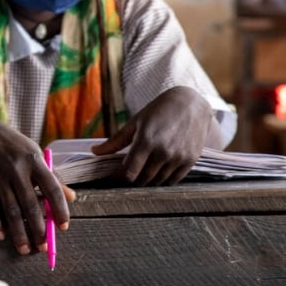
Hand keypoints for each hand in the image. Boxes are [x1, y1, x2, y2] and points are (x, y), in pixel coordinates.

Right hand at [0, 120, 73, 254]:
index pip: (52, 188)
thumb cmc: (16, 148)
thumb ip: (53, 177)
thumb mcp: (36, 155)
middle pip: (30, 203)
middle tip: (43, 246)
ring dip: (18, 232)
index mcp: (35, 161)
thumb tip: (71, 197)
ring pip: (10, 209)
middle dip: (37, 228)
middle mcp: (17, 168)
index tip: (63, 227)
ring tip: (24, 249)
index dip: (59, 209)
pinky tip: (1, 235)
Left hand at [91, 86, 212, 185]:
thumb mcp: (135, 122)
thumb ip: (115, 141)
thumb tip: (94, 152)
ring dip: (148, 182)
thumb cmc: (158, 111)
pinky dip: (164, 180)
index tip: (113, 179)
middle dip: (133, 181)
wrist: (191, 103)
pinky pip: (174, 180)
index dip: (119, 178)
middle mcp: (163, 152)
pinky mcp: (190, 160)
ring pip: (158, 181)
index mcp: (145, 141)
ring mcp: (178, 157)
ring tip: (141, 177)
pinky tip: (157, 174)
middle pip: (143, 179)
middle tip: (126, 179)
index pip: (129, 172)